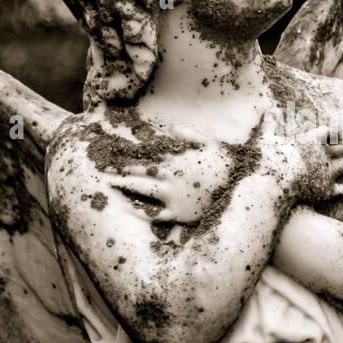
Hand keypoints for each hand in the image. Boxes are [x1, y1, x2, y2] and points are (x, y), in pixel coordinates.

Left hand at [110, 125, 233, 222]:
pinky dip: (141, 210)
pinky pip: (155, 213)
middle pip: (139, 172)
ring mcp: (173, 196)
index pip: (147, 156)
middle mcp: (171, 176)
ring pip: (142, 190)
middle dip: (120, 170)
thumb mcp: (209, 143)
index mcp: (177, 159)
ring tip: (109, 184)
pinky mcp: (178, 212)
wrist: (240, 186)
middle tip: (102, 169)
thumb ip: (188, 134)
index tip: (113, 153)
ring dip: (125, 186)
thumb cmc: (226, 163)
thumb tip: (171, 128)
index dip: (128, 155)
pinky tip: (127, 207)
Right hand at [263, 123, 342, 205]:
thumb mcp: (267, 138)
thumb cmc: (270, 161)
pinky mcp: (327, 190)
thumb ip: (271, 123)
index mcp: (312, 140)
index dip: (334, 133)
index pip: (329, 132)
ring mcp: (328, 173)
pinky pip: (341, 188)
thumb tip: (270, 109)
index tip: (337, 134)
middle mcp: (324, 155)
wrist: (275, 186)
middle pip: (342, 148)